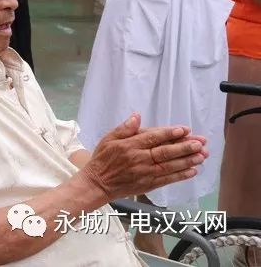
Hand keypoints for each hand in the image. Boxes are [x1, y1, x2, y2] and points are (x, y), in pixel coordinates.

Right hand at [79, 113, 206, 202]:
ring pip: (170, 166)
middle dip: (184, 147)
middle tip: (201, 142)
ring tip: (202, 155)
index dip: (169, 134)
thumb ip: (124, 128)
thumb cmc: (103, 158)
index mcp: (129, 146)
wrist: (98, 183)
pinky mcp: (149, 184)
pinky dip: (181, 176)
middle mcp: (139, 159)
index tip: (185, 130)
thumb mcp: (108, 138)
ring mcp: (145, 173)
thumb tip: (137, 116)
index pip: (153, 138)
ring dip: (187, 161)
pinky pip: (167, 179)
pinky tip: (193, 171)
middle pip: (165, 152)